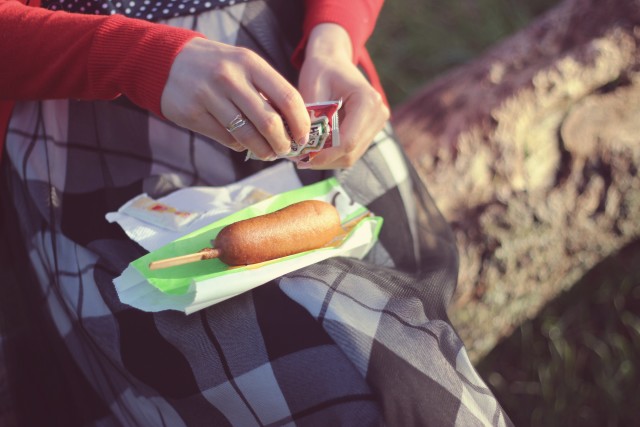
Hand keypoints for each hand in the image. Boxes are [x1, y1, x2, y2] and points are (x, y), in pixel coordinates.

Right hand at [161, 38, 309, 159]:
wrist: (168, 62)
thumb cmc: (218, 67)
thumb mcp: (244, 66)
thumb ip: (268, 90)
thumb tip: (295, 126)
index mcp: (249, 63)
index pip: (287, 97)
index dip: (300, 122)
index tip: (303, 137)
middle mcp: (229, 77)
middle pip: (269, 122)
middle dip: (283, 143)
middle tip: (286, 150)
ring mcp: (208, 95)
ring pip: (247, 136)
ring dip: (264, 151)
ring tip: (268, 153)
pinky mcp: (192, 113)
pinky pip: (226, 139)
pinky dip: (240, 146)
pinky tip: (243, 142)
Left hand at [297, 24, 388, 168]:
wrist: (333, 60)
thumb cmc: (321, 70)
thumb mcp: (312, 89)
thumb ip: (311, 118)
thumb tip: (303, 148)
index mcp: (367, 101)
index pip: (347, 141)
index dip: (324, 155)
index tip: (301, 160)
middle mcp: (378, 113)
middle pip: (350, 152)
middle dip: (323, 160)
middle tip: (298, 161)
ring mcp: (377, 123)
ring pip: (350, 156)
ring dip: (326, 160)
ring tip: (303, 156)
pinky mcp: (370, 130)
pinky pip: (350, 151)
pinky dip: (332, 155)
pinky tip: (314, 150)